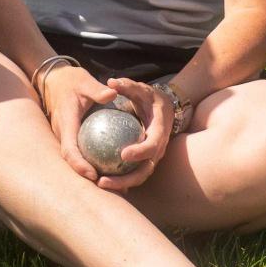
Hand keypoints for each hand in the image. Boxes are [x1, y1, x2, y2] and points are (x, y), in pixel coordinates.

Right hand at [41, 64, 118, 181]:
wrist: (53, 79)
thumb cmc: (71, 80)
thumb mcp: (84, 81)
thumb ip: (98, 90)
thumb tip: (113, 94)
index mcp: (66, 122)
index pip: (69, 149)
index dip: (79, 165)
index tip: (93, 175)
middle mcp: (62, 133)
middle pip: (71, 161)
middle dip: (86, 177)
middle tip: (109, 188)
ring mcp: (63, 136)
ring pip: (74, 158)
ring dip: (89, 172)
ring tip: (113, 184)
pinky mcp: (67, 136)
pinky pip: (77, 151)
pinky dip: (90, 161)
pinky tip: (110, 167)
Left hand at [91, 77, 176, 191]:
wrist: (166, 109)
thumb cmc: (150, 98)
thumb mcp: (142, 89)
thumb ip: (127, 86)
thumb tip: (111, 82)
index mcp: (159, 132)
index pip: (152, 146)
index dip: (140, 152)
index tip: (122, 154)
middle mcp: (158, 149)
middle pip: (145, 171)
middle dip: (126, 180)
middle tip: (103, 181)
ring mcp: (152, 158)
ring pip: (138, 176)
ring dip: (121, 184)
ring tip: (99, 184)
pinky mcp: (144, 162)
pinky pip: (133, 174)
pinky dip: (120, 179)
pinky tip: (100, 180)